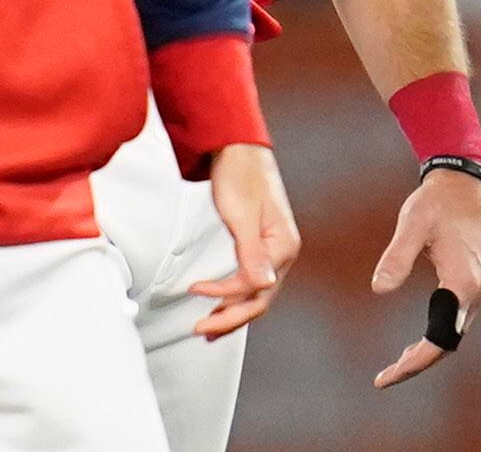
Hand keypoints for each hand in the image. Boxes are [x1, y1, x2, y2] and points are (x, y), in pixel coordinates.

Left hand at [191, 144, 300, 338]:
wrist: (236, 149)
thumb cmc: (240, 176)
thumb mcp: (242, 216)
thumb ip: (252, 254)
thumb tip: (263, 286)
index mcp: (284, 245)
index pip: (256, 287)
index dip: (225, 295)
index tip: (196, 290)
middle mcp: (283, 251)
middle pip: (260, 298)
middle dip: (231, 318)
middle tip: (201, 331)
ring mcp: (273, 250)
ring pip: (256, 293)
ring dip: (233, 312)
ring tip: (208, 328)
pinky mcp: (260, 246)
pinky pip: (250, 281)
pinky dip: (234, 296)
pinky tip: (221, 305)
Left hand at [370, 167, 480, 387]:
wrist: (467, 185)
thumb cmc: (437, 202)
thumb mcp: (413, 224)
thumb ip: (397, 257)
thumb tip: (378, 289)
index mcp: (462, 284)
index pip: (439, 340)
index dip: (414, 363)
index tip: (386, 377)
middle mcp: (475, 293)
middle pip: (447, 344)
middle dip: (417, 364)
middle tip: (383, 378)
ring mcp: (477, 290)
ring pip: (452, 335)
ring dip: (426, 353)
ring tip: (394, 367)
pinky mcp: (473, 285)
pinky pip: (454, 323)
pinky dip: (434, 338)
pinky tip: (414, 343)